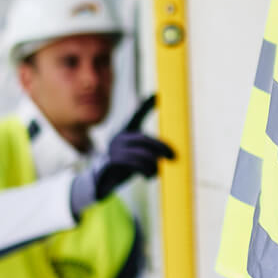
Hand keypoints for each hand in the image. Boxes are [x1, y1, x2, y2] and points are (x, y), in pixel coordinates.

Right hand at [67, 103, 174, 218]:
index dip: (146, 106)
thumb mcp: (137, 156)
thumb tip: (171, 153)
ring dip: (153, 164)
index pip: (136, 116)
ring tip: (157, 172)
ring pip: (141, 153)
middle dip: (161, 148)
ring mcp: (114, 150)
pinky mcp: (112, 163)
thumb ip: (149, 150)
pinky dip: (146, 171)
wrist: (103, 183)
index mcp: (125, 133)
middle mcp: (119, 138)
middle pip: (144, 139)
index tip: (157, 95)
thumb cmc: (124, 167)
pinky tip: (149, 177)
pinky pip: (134, 164)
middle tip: (174, 156)